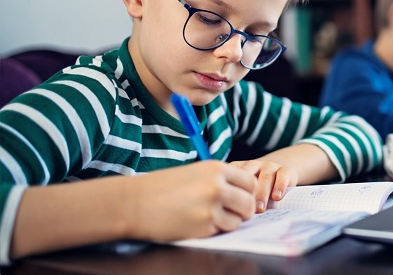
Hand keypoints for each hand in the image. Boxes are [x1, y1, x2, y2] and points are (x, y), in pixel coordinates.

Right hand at [125, 161, 256, 240]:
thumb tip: (244, 193)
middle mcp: (217, 186)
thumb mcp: (195, 172)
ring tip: (209, 217)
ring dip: (229, 222)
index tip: (239, 197)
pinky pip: (221, 231)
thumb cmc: (162, 187)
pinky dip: (214, 230)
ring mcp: (211, 208)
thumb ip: (220, 180)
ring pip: (238, 220)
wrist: (134, 203)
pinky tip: (197, 223)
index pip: (250, 182)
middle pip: (249, 203)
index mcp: (215, 168)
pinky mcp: (203, 227)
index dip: (247, 192)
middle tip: (231, 212)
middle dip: (243, 210)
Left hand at [228, 159, 299, 212]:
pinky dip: (280, 185)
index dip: (232, 191)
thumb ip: (237, 197)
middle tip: (245, 209)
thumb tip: (231, 218)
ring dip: (262, 193)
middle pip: (249, 177)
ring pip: (266, 177)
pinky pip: (283, 175)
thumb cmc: (257, 187)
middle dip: (248, 193)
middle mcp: (253, 165)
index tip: (231, 207)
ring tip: (261, 208)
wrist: (280, 172)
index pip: (232, 177)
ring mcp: (269, 166)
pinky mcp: (284, 169)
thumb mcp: (244, 188)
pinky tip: (277, 197)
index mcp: (239, 169)